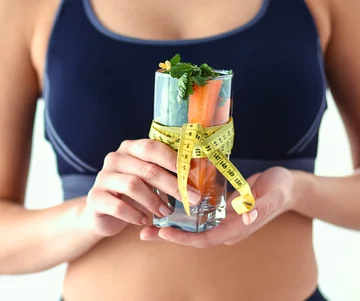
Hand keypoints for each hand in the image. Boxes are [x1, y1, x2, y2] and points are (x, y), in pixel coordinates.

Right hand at [79, 139, 200, 236]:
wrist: (101, 211)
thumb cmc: (133, 192)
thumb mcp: (148, 178)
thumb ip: (165, 171)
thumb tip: (199, 172)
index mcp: (129, 148)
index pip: (152, 148)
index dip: (173, 160)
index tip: (192, 174)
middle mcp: (114, 159)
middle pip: (147, 169)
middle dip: (172, 185)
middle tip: (191, 199)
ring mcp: (102, 177)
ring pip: (133, 186)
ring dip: (154, 201)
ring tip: (166, 212)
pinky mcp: (95, 198)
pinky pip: (118, 206)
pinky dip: (135, 215)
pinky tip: (144, 221)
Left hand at [140, 166, 295, 246]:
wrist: (286, 186)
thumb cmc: (280, 188)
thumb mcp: (272, 194)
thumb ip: (259, 206)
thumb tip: (244, 217)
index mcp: (236, 229)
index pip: (205, 239)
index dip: (183, 238)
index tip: (163, 232)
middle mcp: (225, 229)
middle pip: (192, 237)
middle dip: (169, 235)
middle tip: (143, 232)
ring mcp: (221, 222)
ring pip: (190, 228)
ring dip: (169, 226)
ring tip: (145, 222)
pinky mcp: (218, 212)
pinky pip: (195, 217)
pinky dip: (178, 215)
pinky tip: (162, 206)